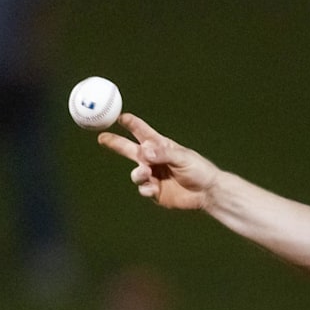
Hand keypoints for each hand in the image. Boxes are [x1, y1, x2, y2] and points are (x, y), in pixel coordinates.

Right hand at [97, 113, 219, 209]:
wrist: (207, 193)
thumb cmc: (200, 170)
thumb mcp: (183, 158)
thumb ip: (163, 154)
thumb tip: (143, 151)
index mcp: (161, 146)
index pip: (142, 132)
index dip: (131, 124)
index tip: (120, 117)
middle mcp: (154, 160)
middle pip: (129, 149)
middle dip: (115, 143)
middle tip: (102, 137)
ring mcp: (153, 175)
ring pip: (135, 172)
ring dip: (138, 173)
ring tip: (145, 172)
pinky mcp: (155, 191)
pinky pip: (143, 189)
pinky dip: (145, 188)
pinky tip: (153, 188)